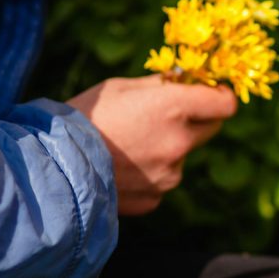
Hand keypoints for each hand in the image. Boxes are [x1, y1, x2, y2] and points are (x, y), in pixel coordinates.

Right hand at [67, 75, 237, 214]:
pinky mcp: (156, 198)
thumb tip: (183, 80)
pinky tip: (122, 166)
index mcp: (175, 108)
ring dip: (169, 148)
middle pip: (211, 129)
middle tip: (169, 115)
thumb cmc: (84, 117)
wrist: (53, 167)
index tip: (212, 92)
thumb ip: (160, 85)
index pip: (225, 104)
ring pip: (183, 155)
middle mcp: (179, 143)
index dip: (221, 96)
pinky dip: (151, 172)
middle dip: (197, 120)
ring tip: (130, 144)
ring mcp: (169, 174)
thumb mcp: (122, 87)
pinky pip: (163, 179)